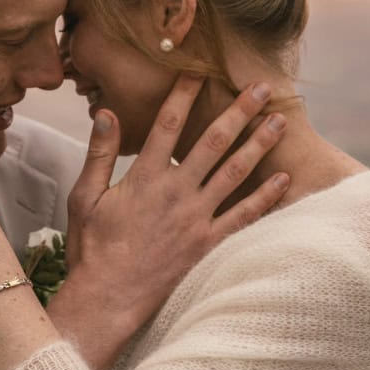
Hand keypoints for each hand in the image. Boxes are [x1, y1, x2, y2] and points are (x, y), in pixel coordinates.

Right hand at [51, 76, 289, 369]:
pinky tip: (285, 180)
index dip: (184, 93)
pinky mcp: (209, 243)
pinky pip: (245, 216)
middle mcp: (176, 191)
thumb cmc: (92, 249)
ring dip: (260, 144)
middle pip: (214, 140)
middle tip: (262, 87)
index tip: (198, 71)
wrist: (108, 298)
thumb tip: (106, 112)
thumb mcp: (84, 197)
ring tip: (279, 123)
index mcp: (145, 176)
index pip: (168, 123)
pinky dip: (267, 197)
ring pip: (236, 172)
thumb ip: (99, 153)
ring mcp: (196, 218)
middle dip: (240, 110)